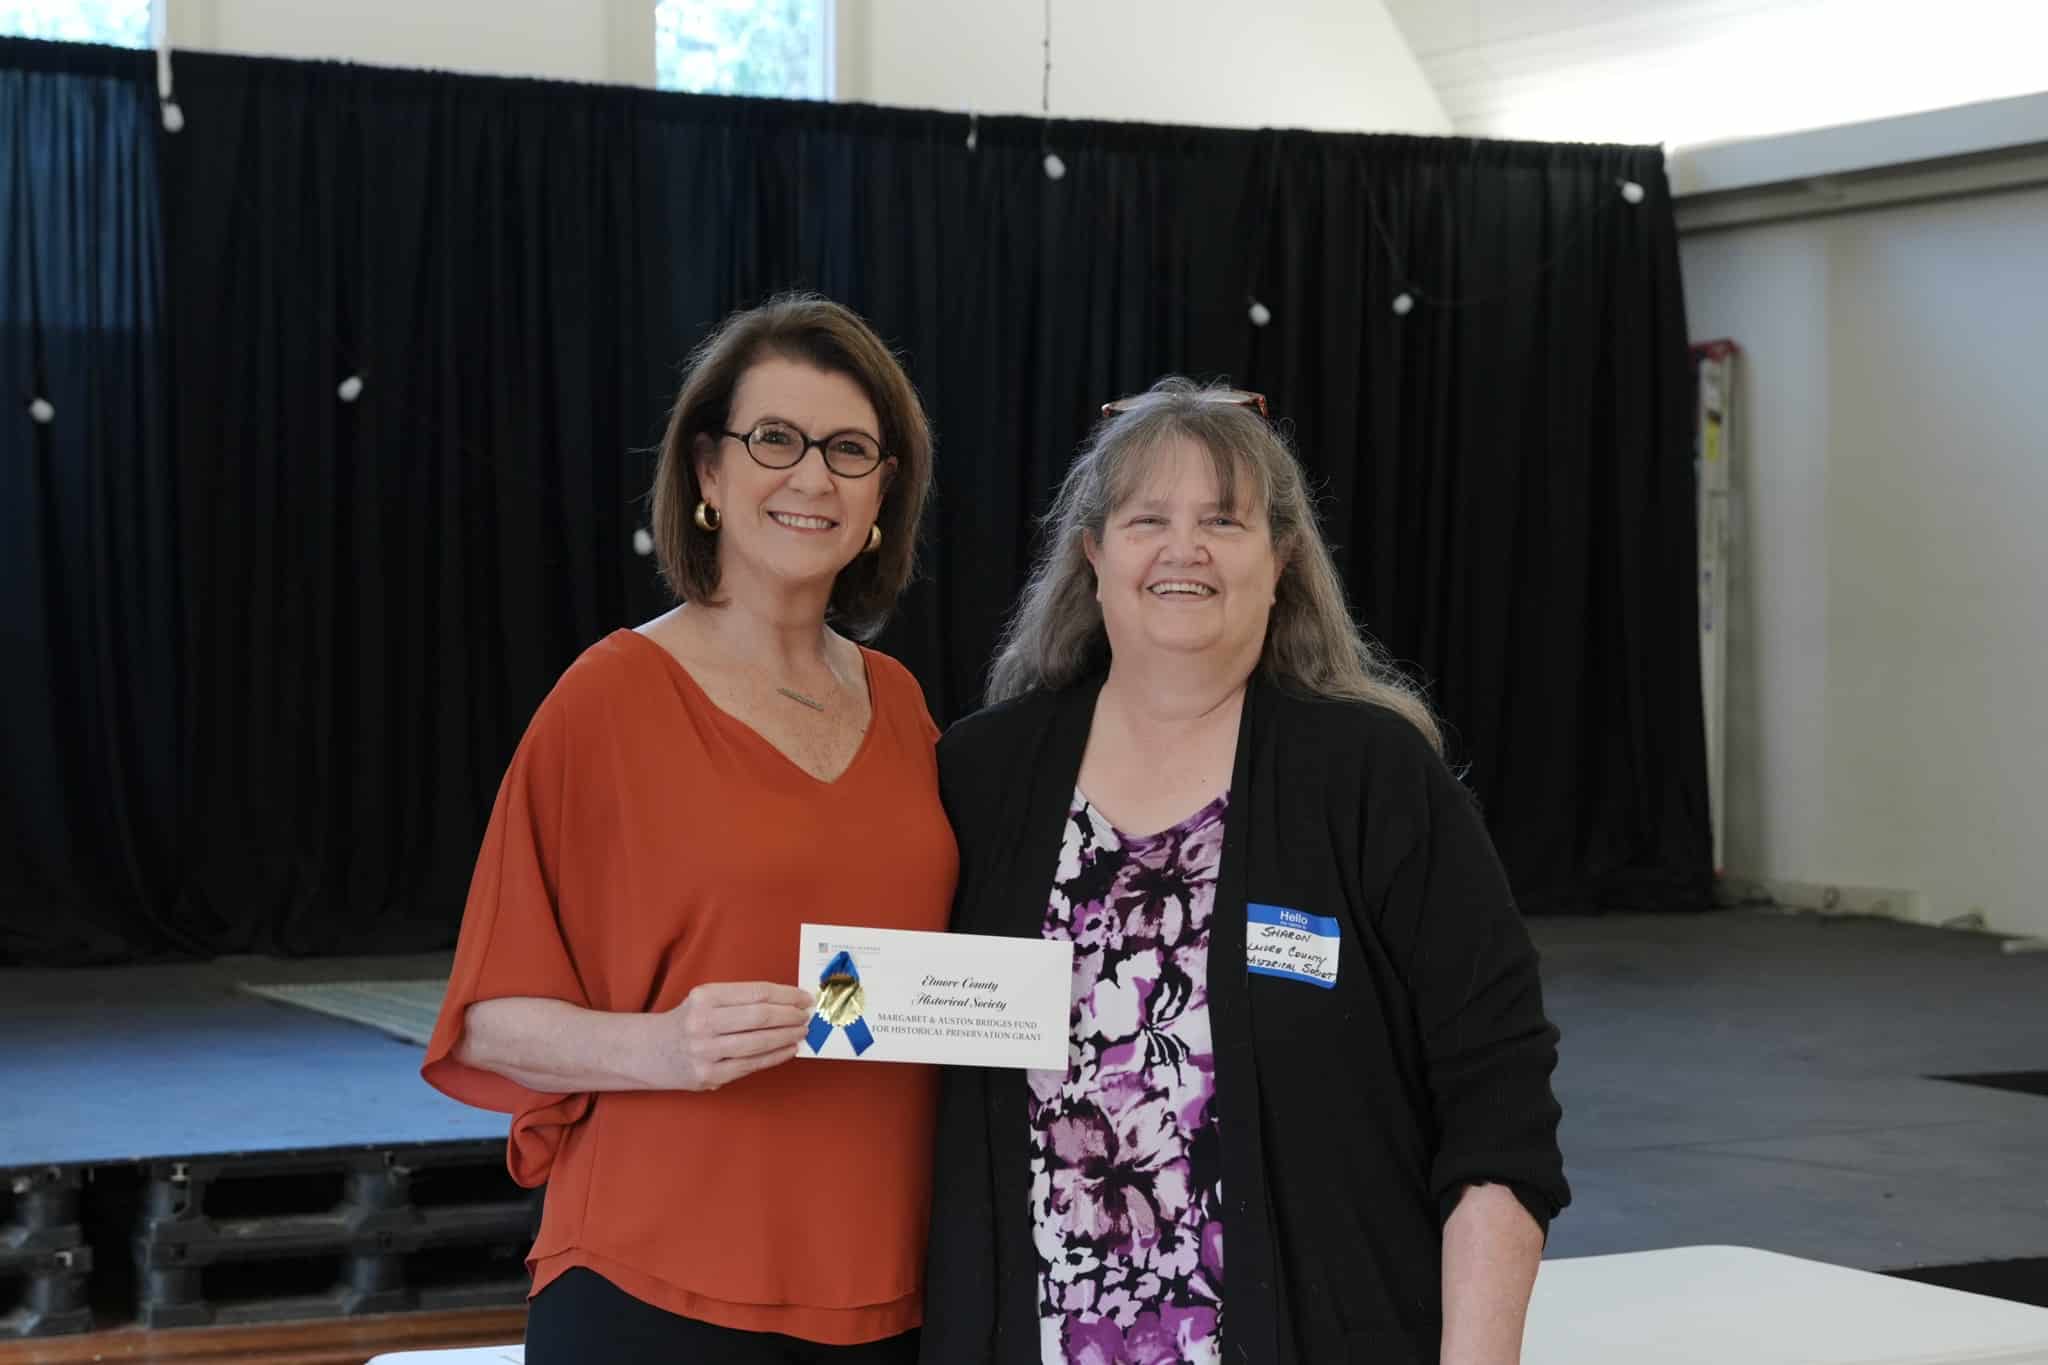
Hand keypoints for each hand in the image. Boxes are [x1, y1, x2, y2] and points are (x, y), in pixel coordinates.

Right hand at [652, 981, 815, 1091]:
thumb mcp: (704, 999)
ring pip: (759, 1043)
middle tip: (807, 1015)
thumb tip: (786, 1002)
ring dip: (787, 1036)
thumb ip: (740, 999)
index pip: (757, 993)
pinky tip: (788, 1049)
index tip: (804, 997)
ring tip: (802, 1031)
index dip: (787, 995)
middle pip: (761, 1017)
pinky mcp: (709, 1075)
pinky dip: (775, 1057)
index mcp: (705, 997)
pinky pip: (751, 1065)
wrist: (647, 1051)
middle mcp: (703, 1023)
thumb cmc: (686, 1021)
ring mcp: (705, 1052)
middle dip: (791, 1016)